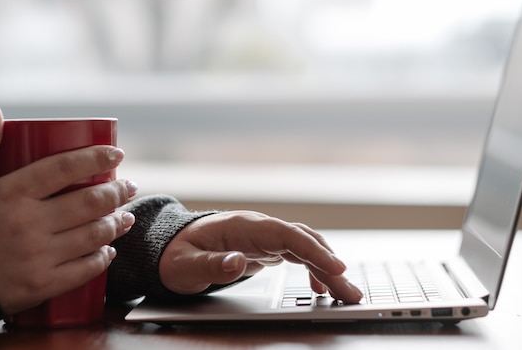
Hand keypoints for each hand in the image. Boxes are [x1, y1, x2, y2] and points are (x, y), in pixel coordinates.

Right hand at [0, 101, 137, 313]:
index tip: (118, 154)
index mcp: (10, 193)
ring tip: (126, 216)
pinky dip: (102, 258)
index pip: (65, 168)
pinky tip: (109, 249)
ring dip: (117, 224)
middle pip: (88, 202)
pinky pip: (84, 270)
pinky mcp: (40, 286)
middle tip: (129, 186)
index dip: (97, 157)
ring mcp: (35, 257)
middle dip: (117, 192)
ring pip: (92, 235)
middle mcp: (26, 224)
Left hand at [159, 211, 362, 302]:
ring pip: (304, 249)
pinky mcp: (264, 248)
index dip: (313, 250)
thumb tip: (237, 262)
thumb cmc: (177, 255)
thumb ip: (210, 264)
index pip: (287, 235)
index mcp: (243, 227)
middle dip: (330, 265)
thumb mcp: (185, 265)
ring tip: (346, 293)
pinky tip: (320, 287)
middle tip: (352, 292)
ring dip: (327, 268)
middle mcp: (259, 228)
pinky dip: (313, 269)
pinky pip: (296, 255)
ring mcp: (263, 237)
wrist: (170, 247)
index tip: (336, 267)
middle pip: (303, 242)